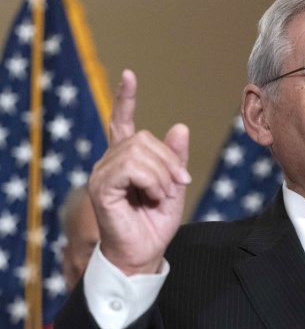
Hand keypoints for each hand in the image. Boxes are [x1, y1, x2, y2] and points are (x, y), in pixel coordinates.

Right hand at [89, 70, 190, 275]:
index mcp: (125, 161)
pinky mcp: (102, 187)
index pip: (122, 122)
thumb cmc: (154, 225)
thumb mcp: (173, 187)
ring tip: (163, 195)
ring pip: (139, 152)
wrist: (143, 253)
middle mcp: (109, 162)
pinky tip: (153, 196)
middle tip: (177, 185)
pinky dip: (151, 181)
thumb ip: (175, 160)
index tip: (129, 75)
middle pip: (144, 139)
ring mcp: (102, 174)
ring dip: (162, 174)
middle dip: (169, 161)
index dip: (126, 99)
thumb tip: (179, 126)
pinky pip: (132, 168)